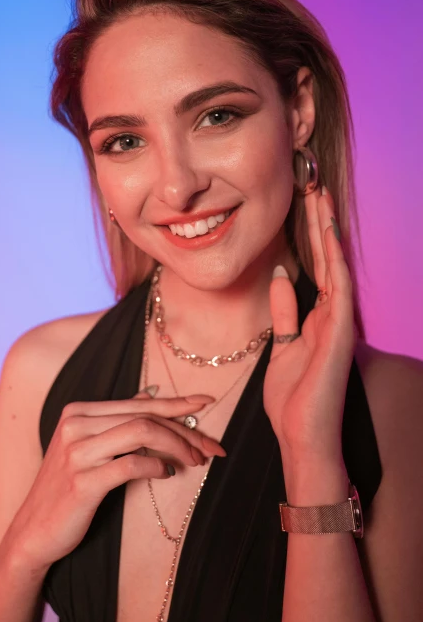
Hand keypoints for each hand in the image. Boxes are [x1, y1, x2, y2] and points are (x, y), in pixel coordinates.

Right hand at [5, 391, 224, 573]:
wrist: (32, 532)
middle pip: (144, 416)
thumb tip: (149, 395)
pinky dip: (155, 466)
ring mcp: (77, 451)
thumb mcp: (87, 447)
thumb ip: (116, 420)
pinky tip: (167, 474)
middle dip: (185, 429)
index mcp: (78, 411)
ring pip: (141, 433)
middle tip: (212, 446)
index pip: (138, 403)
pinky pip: (130, 464)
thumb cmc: (66, 489)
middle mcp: (75, 424)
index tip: (206, 403)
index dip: (176, 403)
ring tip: (195, 460)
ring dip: (177, 446)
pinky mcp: (82, 481)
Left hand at [263, 187, 355, 464]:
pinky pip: (337, 289)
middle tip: (312, 184)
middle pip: (325, 258)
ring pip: (334, 265)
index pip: (314, 265)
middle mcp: (330, 314)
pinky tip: (329, 235)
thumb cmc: (292, 399)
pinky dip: (334, 261)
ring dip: (327, 231)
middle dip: (318, 221)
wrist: (301, 436)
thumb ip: (284, 312)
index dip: (307, 233)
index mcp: (316, 316)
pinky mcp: (339, 334)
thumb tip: (281, 276)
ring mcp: (337, 322)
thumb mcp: (281, 346)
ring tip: (320, 196)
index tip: (299, 201)